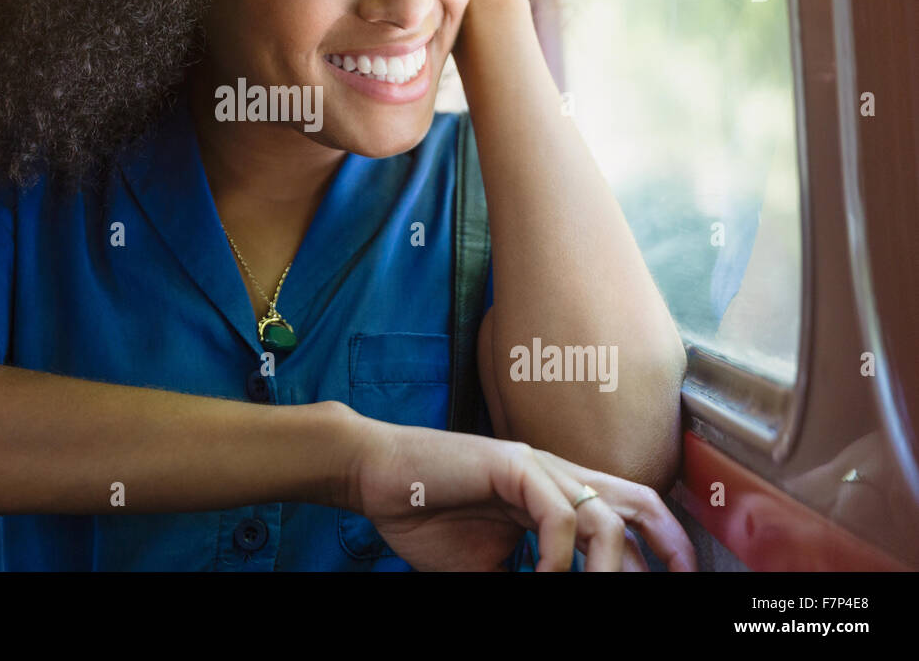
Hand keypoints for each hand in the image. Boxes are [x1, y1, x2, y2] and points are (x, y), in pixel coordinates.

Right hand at [347, 417, 697, 571]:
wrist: (374, 476)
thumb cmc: (424, 515)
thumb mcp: (487, 564)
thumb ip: (527, 576)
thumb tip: (557, 594)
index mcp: (552, 494)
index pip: (624, 515)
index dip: (658, 549)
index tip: (677, 581)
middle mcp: (553, 474)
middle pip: (635, 500)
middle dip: (669, 544)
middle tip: (682, 581)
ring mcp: (534, 465)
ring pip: (603, 511)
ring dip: (608, 566)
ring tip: (597, 594)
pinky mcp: (510, 463)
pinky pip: (556, 511)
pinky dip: (559, 555)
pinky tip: (544, 577)